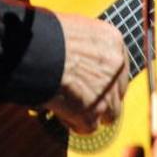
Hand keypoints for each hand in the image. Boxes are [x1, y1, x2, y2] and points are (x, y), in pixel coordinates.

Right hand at [43, 12, 129, 133]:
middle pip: (118, 91)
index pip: (119, 65)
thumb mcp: (74, 28)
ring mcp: (107, 92)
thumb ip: (85, 45)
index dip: (106, 77)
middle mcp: (116, 66)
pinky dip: (75, 124)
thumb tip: (78, 57)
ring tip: (70, 109)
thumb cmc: (46, 37)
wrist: (37, 52)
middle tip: (82, 98)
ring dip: (91, 113)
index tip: (94, 82)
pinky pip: (89, 127)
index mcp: (112, 41)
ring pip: (110, 113)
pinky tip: (61, 114)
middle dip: (102, 97)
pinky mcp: (92, 113)